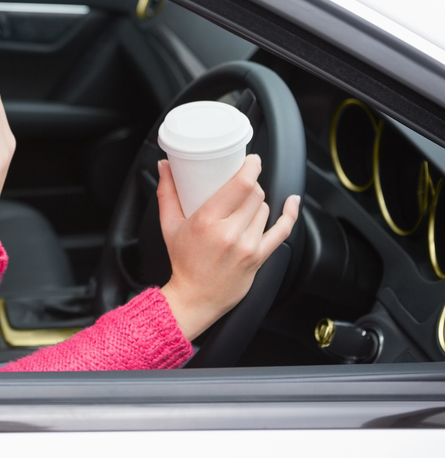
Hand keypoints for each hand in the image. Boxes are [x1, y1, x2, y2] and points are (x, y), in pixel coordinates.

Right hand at [158, 155, 299, 340]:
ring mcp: (248, 246)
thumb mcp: (169, 225)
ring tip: (244, 204)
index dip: (251, 167)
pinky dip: (290, 213)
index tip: (251, 159)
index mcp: (207, 221)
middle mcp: (230, 233)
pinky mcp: (260, 256)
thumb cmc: (183, 262)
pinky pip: (283, 230)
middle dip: (250, 184)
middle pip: (254, 194)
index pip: (241, 185)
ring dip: (257, 201)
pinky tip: (292, 202)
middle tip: (240, 183)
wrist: (195, 298)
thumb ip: (166, 193)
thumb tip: (165, 167)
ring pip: (264, 208)